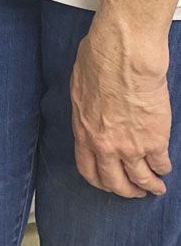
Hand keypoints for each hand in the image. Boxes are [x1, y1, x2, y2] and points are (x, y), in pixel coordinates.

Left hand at [71, 14, 171, 196]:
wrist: (124, 54)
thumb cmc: (99, 58)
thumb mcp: (80, 86)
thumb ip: (87, 108)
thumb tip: (93, 112)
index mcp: (83, 130)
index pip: (88, 169)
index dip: (100, 181)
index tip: (109, 183)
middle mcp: (104, 145)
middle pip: (115, 182)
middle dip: (126, 191)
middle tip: (135, 192)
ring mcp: (130, 146)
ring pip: (141, 179)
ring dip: (150, 186)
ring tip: (156, 187)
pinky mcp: (154, 141)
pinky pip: (160, 164)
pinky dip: (164, 169)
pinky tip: (165, 167)